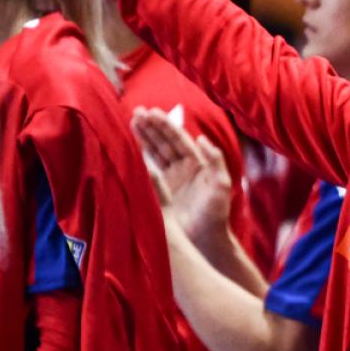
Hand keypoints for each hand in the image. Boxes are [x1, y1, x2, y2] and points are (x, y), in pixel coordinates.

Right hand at [132, 108, 233, 248]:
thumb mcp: (221, 185)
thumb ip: (215, 160)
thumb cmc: (216, 213)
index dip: (165, 125)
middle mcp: (183, 167)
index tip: (151, 112)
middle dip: (151, 127)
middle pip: (164, 142)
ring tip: (130, 122)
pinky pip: (148, 169)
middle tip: (135, 111)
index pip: (178, 139)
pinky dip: (139, 157)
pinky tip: (129, 147)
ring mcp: (171, 178)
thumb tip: (202, 138)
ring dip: (144, 138)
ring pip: (155, 152)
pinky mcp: (161, 190)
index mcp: (197, 163)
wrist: (205, 239)